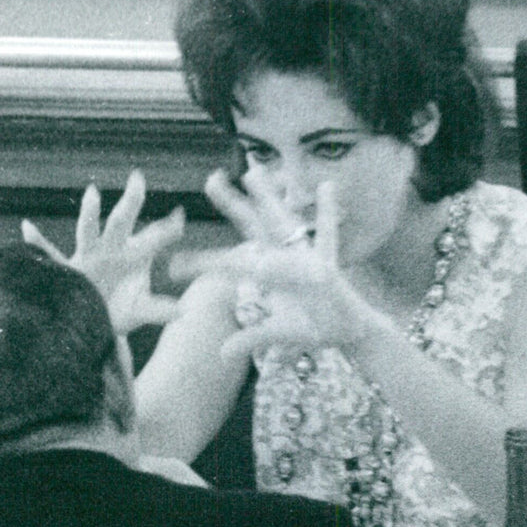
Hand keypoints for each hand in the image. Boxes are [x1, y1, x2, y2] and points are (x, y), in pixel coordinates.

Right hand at [22, 170, 184, 335]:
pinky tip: (27, 227)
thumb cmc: (121, 310)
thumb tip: (184, 311)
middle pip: (121, 221)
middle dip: (130, 201)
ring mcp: (88, 257)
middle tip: (138, 178)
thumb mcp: (141, 310)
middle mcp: (111, 250)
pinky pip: (50, 255)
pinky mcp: (69, 271)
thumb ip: (160, 309)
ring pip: (88, 230)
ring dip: (90, 213)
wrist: (93, 325)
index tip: (180, 216)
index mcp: (134, 255)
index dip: (168, 228)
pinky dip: (37, 241)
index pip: (155, 235)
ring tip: (93, 193)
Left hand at [170, 170, 380, 360]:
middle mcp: (285, 256)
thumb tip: (222, 353)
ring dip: (268, 198)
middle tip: (211, 179)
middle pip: (253, 225)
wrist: (350, 330)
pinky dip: (326, 212)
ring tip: (252, 173)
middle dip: (232, 204)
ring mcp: (305, 257)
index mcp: (270, 270)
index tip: (176, 264)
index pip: (232, 262)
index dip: (205, 262)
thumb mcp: (278, 333)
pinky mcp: (326, 266)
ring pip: (281, 222)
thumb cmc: (314, 325)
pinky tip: (326, 186)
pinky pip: (325, 237)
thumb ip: (251, 337)